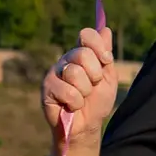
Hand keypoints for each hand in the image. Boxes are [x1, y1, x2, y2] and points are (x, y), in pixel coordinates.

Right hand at [42, 27, 116, 146]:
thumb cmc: (97, 102)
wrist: (86, 125)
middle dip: (95, 74)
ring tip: (81, 98)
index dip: (98, 46)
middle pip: (82, 53)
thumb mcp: (108, 78)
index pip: (87, 35)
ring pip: (75, 73)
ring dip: (85, 91)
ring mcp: (54, 73)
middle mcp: (66, 59)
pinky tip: (71, 106)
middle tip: (93, 85)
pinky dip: (75, 102)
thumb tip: (106, 29)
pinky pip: (67, 91)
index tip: (106, 59)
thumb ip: (106, 56)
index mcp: (82, 54)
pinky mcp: (47, 88)